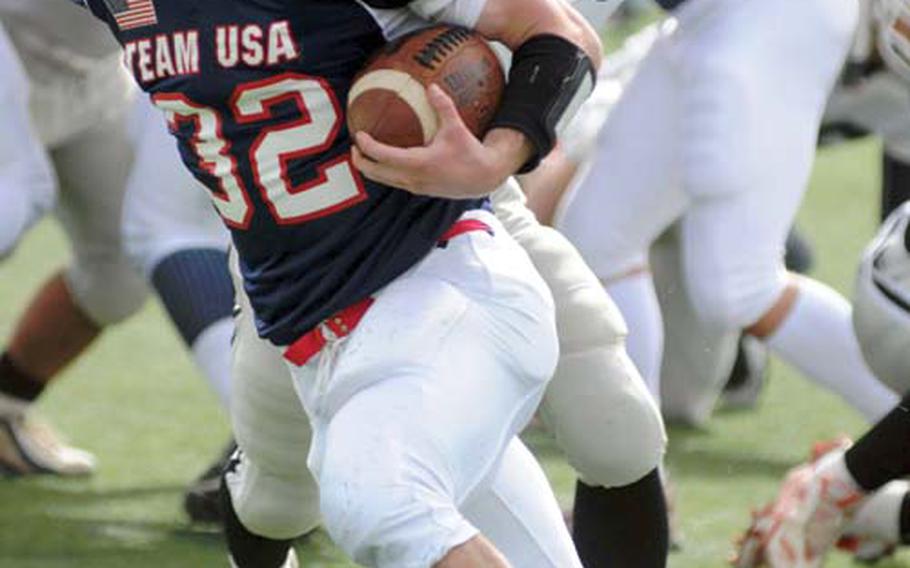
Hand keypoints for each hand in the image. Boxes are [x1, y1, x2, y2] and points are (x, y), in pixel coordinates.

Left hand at [351, 84, 530, 198]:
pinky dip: (385, 171)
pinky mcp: (420, 189)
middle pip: (376, 173)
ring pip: (384, 180)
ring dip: (372, 168)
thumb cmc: (470, 153)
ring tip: (366, 153)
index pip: (382, 156)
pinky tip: (388, 158)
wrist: (484, 178)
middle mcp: (413, 178)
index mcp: (418, 163)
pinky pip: (395, 181)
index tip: (359, 135)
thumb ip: (443, 106)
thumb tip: (431, 86)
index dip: (367, 146)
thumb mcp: (456, 127)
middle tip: (356, 146)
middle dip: (361, 161)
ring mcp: (415, 186)